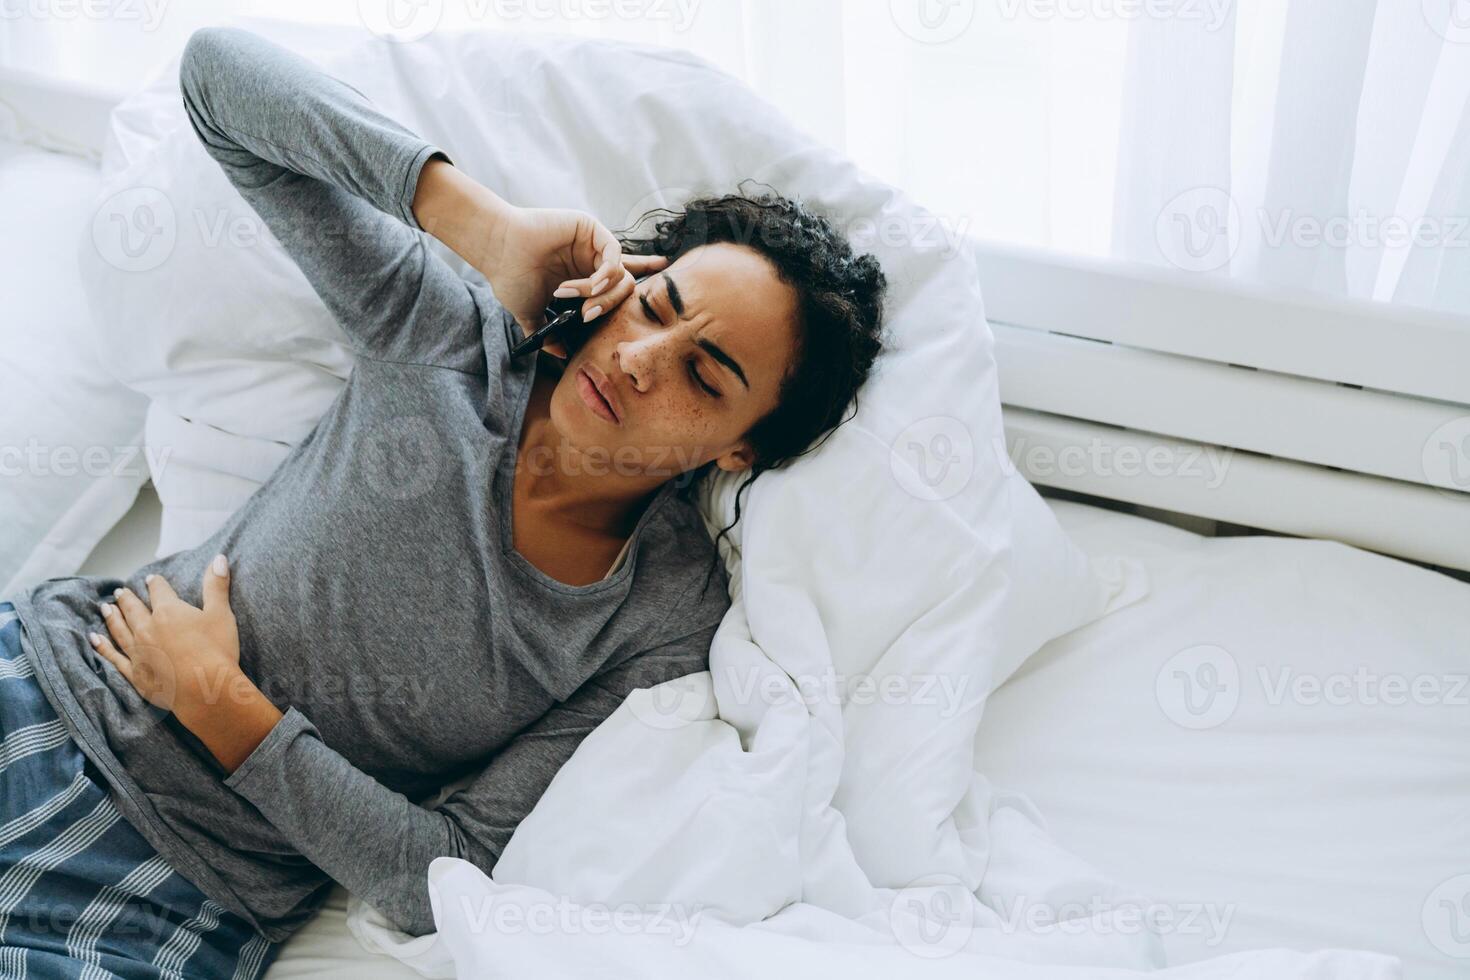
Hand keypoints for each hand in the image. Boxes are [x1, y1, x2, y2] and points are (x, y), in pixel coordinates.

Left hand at [91, 556, 242, 717]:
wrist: (207, 690)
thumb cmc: (217, 650)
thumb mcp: (221, 613)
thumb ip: (216, 585)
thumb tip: (218, 557)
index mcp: (168, 611)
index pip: (159, 591)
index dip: (156, 584)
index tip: (151, 579)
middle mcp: (148, 628)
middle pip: (134, 608)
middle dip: (128, 598)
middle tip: (120, 592)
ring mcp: (139, 651)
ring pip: (120, 629)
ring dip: (112, 617)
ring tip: (105, 607)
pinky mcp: (135, 673)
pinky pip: (114, 656)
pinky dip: (103, 647)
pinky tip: (95, 639)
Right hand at [411, 159, 667, 356]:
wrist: (496, 251)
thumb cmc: (510, 277)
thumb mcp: (531, 313)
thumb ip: (547, 334)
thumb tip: (561, 354)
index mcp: (581, 276)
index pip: (619, 283)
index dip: (638, 289)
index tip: (649, 304)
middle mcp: (590, 259)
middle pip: (625, 284)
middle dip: (611, 305)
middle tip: (587, 315)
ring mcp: (591, 243)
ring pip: (621, 273)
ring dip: (603, 293)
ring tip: (579, 300)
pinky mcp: (589, 228)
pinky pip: (614, 254)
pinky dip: (606, 274)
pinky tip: (590, 285)